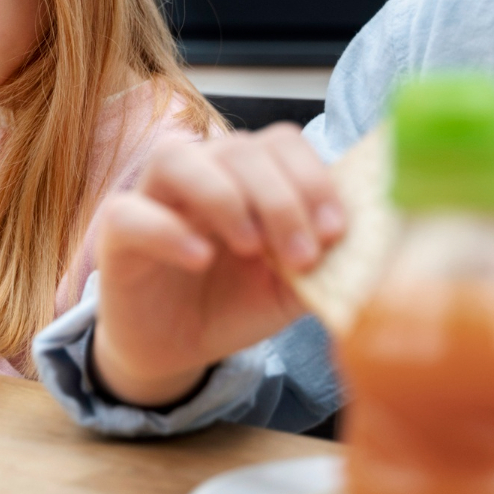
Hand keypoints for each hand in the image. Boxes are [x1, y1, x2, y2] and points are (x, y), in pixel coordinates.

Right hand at [92, 124, 344, 406]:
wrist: (176, 351)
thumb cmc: (232, 305)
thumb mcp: (292, 288)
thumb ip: (327, 262)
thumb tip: (377, 243)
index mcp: (247, 178)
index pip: (280, 142)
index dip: (312, 176)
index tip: (337, 230)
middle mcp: (200, 174)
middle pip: (237, 146)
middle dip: (280, 198)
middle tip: (303, 255)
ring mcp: (153, 197)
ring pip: (178, 158)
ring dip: (225, 197)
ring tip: (252, 249)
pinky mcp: (117, 232)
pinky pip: (133, 212)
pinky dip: (170, 231)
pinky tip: (201, 258)